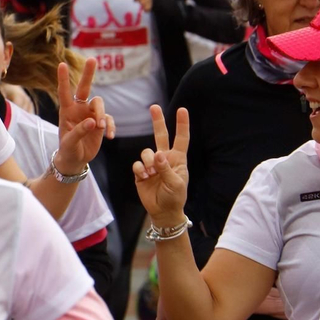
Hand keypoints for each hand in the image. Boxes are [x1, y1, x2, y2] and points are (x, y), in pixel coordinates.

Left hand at [55, 60, 112, 174]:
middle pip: (84, 88)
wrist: (76, 159)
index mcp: (66, 111)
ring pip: (99, 104)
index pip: (64, 92)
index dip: (63, 79)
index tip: (61, 64)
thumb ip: (79, 132)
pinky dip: (110, 126)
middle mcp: (78, 109)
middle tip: (92, 59)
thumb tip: (93, 122)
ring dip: (102, 115)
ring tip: (101, 128)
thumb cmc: (68, 149)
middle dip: (88, 74)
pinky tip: (109, 136)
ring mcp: (90, 114)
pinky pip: (108, 119)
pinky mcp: (100, 123)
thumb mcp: (70, 142)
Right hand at [134, 105, 189, 225]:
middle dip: (158, 122)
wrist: (162, 211)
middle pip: (160, 136)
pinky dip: (139, 170)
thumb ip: (166, 168)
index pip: (181, 139)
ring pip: (145, 152)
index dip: (182, 124)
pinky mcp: (140, 172)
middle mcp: (164, 158)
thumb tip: (158, 153)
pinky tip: (144, 178)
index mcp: (177, 159)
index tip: (183, 110)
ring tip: (151, 174)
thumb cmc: (175, 197)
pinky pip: (136, 164)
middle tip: (154, 107)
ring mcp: (151, 164)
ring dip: (147, 162)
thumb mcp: (175, 183)